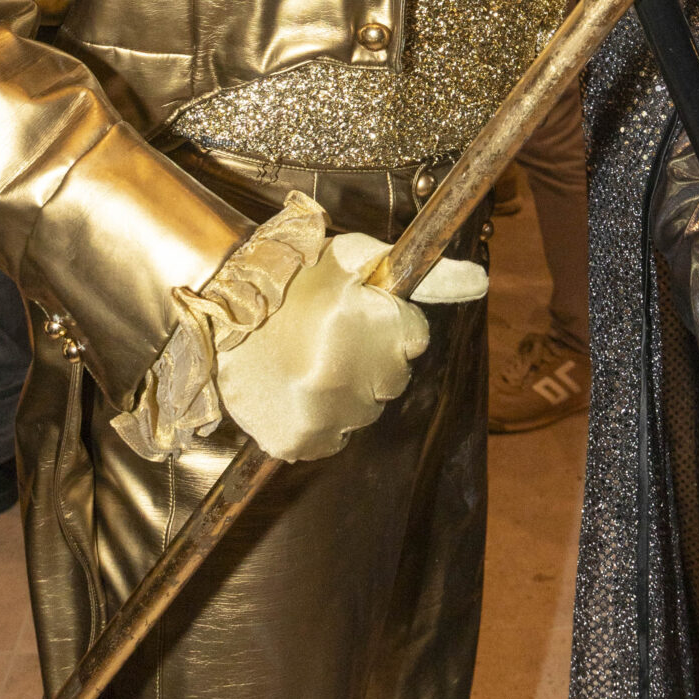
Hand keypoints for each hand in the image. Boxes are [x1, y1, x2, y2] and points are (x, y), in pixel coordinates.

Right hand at [212, 230, 485, 463]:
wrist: (217, 305)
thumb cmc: (293, 275)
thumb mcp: (359, 258)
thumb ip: (427, 274)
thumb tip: (481, 281)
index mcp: (372, 324)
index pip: (414, 339)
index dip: (388, 324)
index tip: (360, 314)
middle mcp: (353, 373)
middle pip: (393, 378)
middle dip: (371, 358)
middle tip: (330, 337)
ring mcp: (325, 412)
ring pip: (364, 411)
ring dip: (346, 391)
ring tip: (309, 360)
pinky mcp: (299, 440)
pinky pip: (330, 439)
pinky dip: (319, 420)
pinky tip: (296, 388)